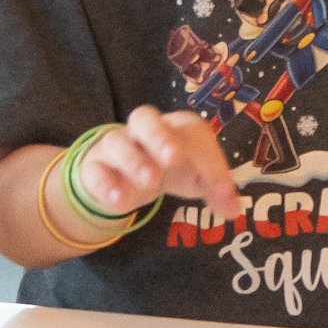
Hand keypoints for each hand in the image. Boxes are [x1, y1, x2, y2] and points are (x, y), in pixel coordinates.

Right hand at [77, 107, 242, 223]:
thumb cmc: (166, 168)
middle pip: (144, 117)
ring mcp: (115, 147)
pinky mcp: (93, 168)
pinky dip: (105, 183)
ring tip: (150, 182)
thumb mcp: (194, 178)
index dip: (210, 160)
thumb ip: (216, 191)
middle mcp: (141, 131)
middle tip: (174, 157)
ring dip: (133, 159)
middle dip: (159, 135)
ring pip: (116, 140)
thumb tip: (234, 210)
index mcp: (173, 128)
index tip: (223, 191)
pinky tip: (119, 200)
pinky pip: (94, 169)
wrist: (119, 172)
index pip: (192, 133)